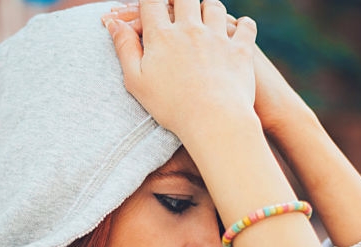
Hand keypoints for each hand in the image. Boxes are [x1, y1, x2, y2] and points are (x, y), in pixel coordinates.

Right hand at [102, 0, 258, 142]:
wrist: (213, 121)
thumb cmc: (171, 107)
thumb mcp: (136, 81)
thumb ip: (125, 48)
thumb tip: (113, 24)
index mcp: (162, 36)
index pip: (151, 2)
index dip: (149, 1)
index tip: (151, 7)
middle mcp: (190, 29)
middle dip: (180, 0)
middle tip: (180, 8)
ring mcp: (218, 37)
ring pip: (214, 6)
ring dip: (209, 8)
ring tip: (207, 17)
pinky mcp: (241, 50)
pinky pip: (247, 26)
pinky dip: (244, 25)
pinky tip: (239, 29)